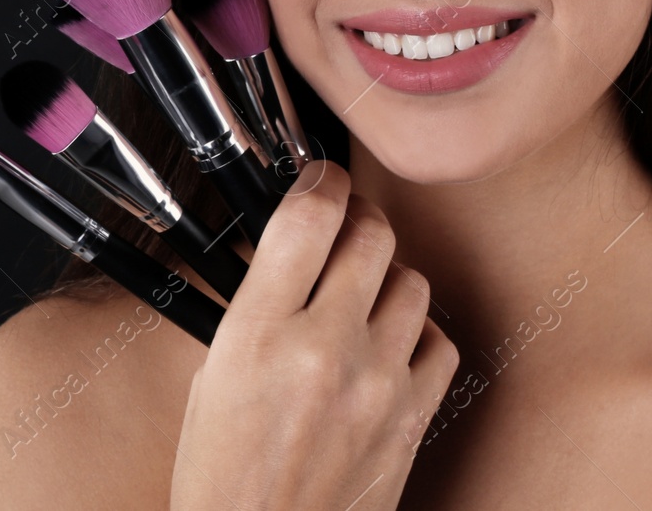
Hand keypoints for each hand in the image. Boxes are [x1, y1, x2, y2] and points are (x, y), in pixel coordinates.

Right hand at [170, 160, 457, 509]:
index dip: (320, 178)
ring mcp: (377, 384)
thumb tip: (294, 244)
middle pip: (371, 234)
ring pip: (411, 280)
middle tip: (346, 222)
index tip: (319, 176)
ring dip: (387, 274)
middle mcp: (323, 349)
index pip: (308, 216)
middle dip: (357, 216)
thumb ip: (257, 304)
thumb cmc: (224, 474)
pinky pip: (437, 341)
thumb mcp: (214, 373)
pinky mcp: (412, 417)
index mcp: (258, 332)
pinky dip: (415, 333)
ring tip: (363, 290)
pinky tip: (388, 343)